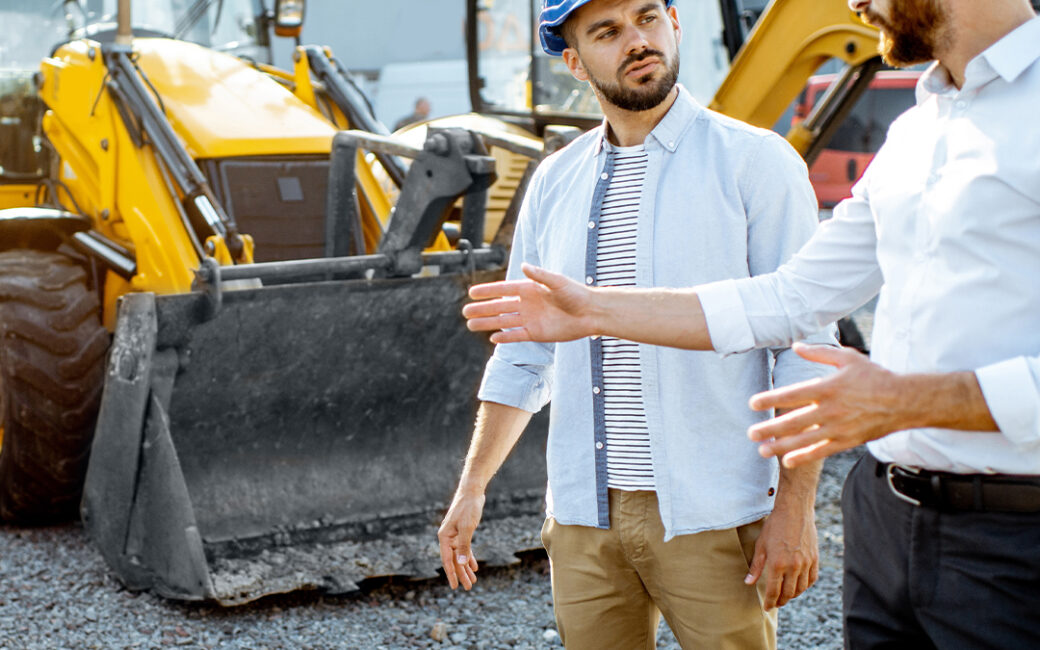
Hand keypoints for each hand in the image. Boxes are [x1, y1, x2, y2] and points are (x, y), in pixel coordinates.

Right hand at [437, 489, 484, 589]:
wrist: (472, 492)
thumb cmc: (468, 508)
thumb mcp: (467, 528)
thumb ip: (464, 546)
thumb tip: (462, 564)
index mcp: (444, 537)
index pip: (447, 561)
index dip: (451, 574)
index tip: (455, 587)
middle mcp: (448, 538)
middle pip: (454, 560)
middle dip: (461, 574)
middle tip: (468, 587)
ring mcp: (455, 535)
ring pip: (460, 556)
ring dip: (466, 568)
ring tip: (472, 580)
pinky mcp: (463, 532)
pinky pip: (465, 549)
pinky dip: (469, 558)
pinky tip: (474, 567)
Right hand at [463, 263, 597, 343]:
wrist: (591, 313)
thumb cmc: (576, 294)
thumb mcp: (558, 282)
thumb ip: (540, 275)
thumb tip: (523, 266)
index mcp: (529, 289)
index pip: (503, 289)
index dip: (487, 291)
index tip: (471, 292)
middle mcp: (527, 304)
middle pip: (499, 307)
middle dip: (482, 309)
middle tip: (464, 311)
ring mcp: (530, 319)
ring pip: (504, 322)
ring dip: (487, 323)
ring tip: (470, 325)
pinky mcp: (537, 333)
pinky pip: (517, 336)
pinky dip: (505, 337)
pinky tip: (493, 338)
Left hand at [744, 501, 818, 608]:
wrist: (794, 511)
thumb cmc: (774, 526)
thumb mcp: (761, 545)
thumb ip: (756, 566)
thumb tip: (748, 583)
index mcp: (777, 564)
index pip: (774, 591)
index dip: (770, 602)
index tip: (767, 607)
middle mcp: (793, 566)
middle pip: (788, 593)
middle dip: (781, 601)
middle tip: (776, 604)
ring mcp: (806, 563)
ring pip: (801, 588)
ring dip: (793, 595)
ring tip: (786, 596)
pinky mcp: (815, 558)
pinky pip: (811, 579)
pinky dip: (805, 586)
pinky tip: (799, 586)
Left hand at [747, 343, 903, 467]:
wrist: (904, 400)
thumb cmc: (874, 376)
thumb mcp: (848, 358)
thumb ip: (819, 352)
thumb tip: (796, 345)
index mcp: (827, 388)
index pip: (792, 395)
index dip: (770, 400)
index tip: (752, 404)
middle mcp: (830, 409)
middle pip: (794, 421)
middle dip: (770, 429)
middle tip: (751, 433)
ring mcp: (839, 428)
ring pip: (804, 440)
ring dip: (781, 446)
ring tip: (762, 450)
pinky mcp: (848, 441)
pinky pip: (822, 451)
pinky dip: (804, 456)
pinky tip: (788, 460)